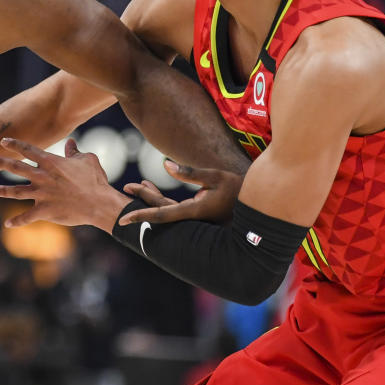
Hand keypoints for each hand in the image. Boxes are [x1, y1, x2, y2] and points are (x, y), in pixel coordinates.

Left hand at [0, 137, 130, 229]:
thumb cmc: (95, 180)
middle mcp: (42, 177)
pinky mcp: (44, 211)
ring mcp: (42, 194)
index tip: (3, 142)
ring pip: (16, 192)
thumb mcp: (87, 160)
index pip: (28, 150)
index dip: (15, 145)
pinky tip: (8, 224)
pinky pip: (27, 217)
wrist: (99, 203)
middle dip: (1, 162)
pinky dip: (17, 221)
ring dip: (3, 191)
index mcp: (51, 163)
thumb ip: (74, 152)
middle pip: (16, 167)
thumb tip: (70, 142)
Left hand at [118, 160, 243, 224]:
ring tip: (135, 185)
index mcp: (194, 211)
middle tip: (126, 187)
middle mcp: (192, 218)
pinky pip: (174, 207)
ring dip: (150, 197)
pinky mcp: (199, 213)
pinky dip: (162, 199)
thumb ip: (189, 172)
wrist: (261, 208)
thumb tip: (163, 164)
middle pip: (160, 209)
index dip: (141, 216)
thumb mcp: (216, 176)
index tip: (122, 219)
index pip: (161, 214)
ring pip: (167, 208)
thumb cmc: (241, 189)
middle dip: (142, 199)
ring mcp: (196, 218)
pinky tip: (152, 188)